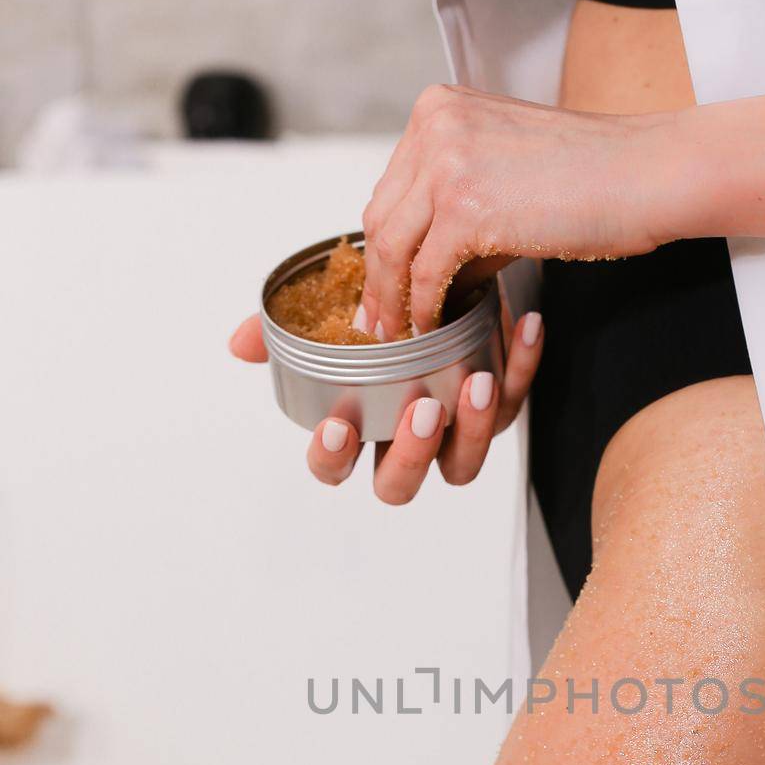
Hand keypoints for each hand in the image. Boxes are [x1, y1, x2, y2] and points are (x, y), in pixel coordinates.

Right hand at [228, 302, 543, 502]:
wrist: (434, 280)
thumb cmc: (376, 315)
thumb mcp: (329, 315)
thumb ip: (285, 331)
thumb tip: (241, 341)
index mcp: (357, 430)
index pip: (333, 467)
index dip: (332, 458)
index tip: (336, 426)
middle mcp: (403, 443)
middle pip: (399, 484)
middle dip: (410, 454)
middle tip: (422, 409)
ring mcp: (452, 433)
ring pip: (462, 463)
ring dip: (472, 428)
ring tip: (476, 381)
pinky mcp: (496, 406)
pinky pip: (512, 401)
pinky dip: (520, 367)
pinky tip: (523, 327)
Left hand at [360, 83, 675, 337]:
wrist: (643, 173)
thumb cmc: (591, 176)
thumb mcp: (505, 172)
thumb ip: (458, 208)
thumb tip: (424, 276)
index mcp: (439, 108)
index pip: (391, 188)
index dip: (384, 245)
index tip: (384, 284)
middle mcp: (434, 126)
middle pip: (381, 217)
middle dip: (379, 277)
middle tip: (380, 320)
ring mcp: (446, 164)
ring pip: (392, 247)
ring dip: (393, 299)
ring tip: (401, 333)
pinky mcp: (465, 208)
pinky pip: (426, 273)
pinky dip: (425, 308)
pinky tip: (434, 328)